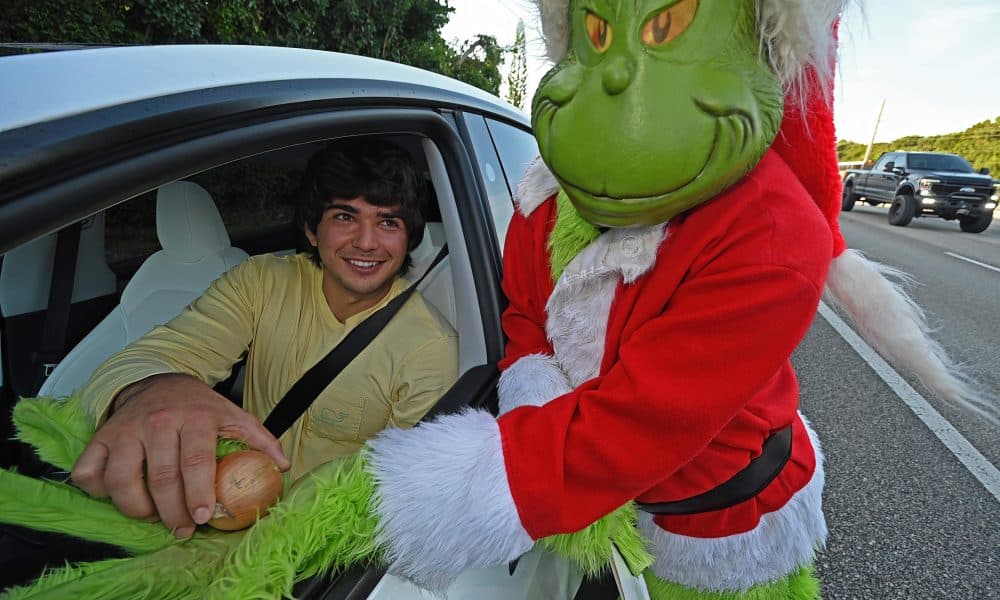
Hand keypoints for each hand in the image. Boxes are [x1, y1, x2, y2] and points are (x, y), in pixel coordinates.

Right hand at [70, 373, 289, 537]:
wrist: (161, 380)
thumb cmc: (199, 406)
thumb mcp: (234, 415)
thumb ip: (260, 439)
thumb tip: (284, 466)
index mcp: (195, 418)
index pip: (195, 461)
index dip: (198, 493)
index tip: (202, 516)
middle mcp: (158, 422)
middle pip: (160, 477)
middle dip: (171, 511)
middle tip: (182, 528)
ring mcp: (126, 429)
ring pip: (121, 479)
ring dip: (136, 508)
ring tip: (153, 516)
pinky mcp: (102, 436)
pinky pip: (90, 470)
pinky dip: (98, 491)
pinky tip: (118, 496)